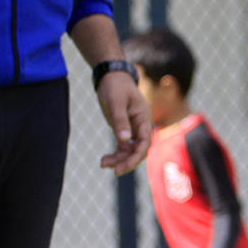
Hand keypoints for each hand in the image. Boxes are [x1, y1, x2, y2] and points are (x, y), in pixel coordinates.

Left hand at [69, 13, 152, 174]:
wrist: (111, 76)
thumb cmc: (115, 86)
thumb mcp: (116, 102)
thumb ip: (120, 121)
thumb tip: (124, 140)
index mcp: (143, 119)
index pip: (145, 143)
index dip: (136, 156)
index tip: (123, 166)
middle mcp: (141, 127)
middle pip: (138, 151)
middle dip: (127, 162)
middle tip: (113, 170)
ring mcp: (133, 129)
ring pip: (130, 151)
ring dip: (119, 160)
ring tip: (103, 164)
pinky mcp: (124, 129)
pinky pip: (123, 147)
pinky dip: (116, 155)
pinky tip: (105, 160)